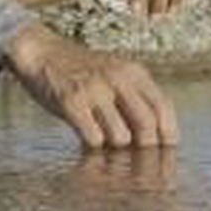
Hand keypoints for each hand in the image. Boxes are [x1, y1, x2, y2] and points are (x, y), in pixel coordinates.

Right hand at [5, 24, 179, 148]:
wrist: (41, 51)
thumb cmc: (80, 70)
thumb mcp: (115, 74)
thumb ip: (134, 98)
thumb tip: (155, 138)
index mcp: (133, 72)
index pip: (163, 107)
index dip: (169, 134)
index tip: (166, 151)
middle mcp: (118, 78)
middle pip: (147, 125)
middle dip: (145, 148)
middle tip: (136, 158)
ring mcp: (94, 89)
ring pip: (121, 137)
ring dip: (114, 148)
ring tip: (105, 141)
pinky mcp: (72, 101)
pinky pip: (94, 137)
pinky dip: (93, 144)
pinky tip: (86, 134)